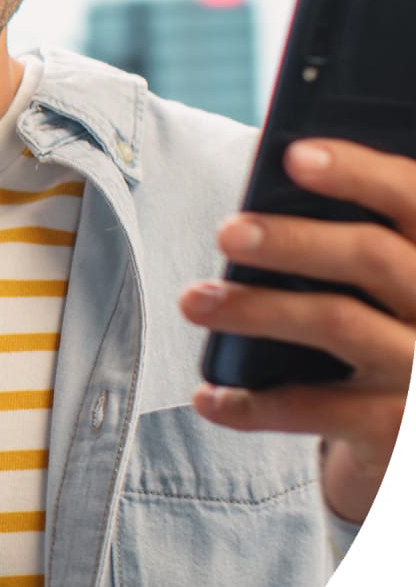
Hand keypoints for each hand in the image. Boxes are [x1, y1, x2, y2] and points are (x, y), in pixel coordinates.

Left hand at [179, 139, 415, 523]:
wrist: (408, 430)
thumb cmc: (381, 328)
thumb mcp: (383, 280)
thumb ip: (353, 232)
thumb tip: (275, 172)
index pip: (413, 195)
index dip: (358, 172)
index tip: (293, 155)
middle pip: (373, 256)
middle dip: (293, 238)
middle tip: (225, 232)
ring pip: (337, 322)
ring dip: (256, 309)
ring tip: (193, 300)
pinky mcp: (396, 430)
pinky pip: (316, 409)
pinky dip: (254, 403)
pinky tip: (207, 396)